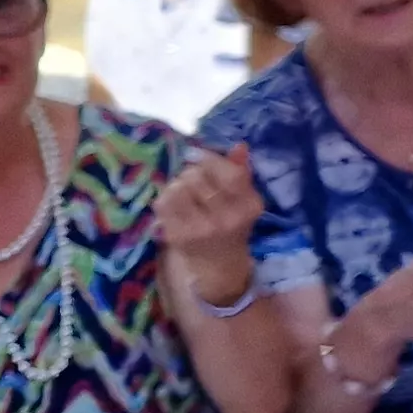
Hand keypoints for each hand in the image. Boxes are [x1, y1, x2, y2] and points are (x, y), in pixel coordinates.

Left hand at [157, 146, 262, 299]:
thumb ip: (241, 172)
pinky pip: (163, 202)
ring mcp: (200, 229)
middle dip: (192, 172)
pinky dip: (166, 197)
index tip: (200, 157)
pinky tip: (173, 204)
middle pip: (199, 177)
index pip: (230, 173)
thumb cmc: (232, 225)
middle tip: (193, 180)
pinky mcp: (177, 236)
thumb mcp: (244, 200)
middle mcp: (227, 219)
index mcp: (248, 207)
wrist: (218, 266)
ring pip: (179, 187)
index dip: (210, 159)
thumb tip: (239, 146)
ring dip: (178, 184)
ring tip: (184, 193)